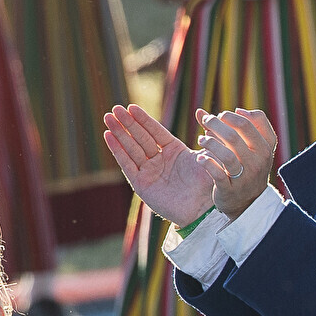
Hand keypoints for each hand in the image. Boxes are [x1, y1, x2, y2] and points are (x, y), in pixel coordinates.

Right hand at [99, 103, 224, 225]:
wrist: (204, 208)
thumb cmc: (208, 182)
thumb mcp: (207, 154)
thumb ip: (204, 135)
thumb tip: (201, 113)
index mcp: (174, 150)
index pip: (155, 131)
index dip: (143, 119)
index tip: (131, 106)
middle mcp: (159, 160)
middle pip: (140, 137)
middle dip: (127, 123)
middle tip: (115, 108)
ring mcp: (149, 172)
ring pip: (131, 148)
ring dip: (119, 133)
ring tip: (107, 118)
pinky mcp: (141, 185)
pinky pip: (127, 164)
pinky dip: (117, 150)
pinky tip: (108, 136)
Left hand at [197, 108, 280, 219]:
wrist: (248, 203)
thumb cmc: (246, 167)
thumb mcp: (248, 148)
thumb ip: (226, 128)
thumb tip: (200, 112)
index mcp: (265, 147)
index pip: (255, 121)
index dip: (234, 115)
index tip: (222, 116)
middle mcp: (258, 161)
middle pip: (236, 135)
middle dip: (217, 123)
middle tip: (207, 121)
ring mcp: (245, 176)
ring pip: (227, 154)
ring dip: (210, 143)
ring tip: (201, 139)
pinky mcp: (230, 189)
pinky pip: (218, 174)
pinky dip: (207, 163)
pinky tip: (199, 157)